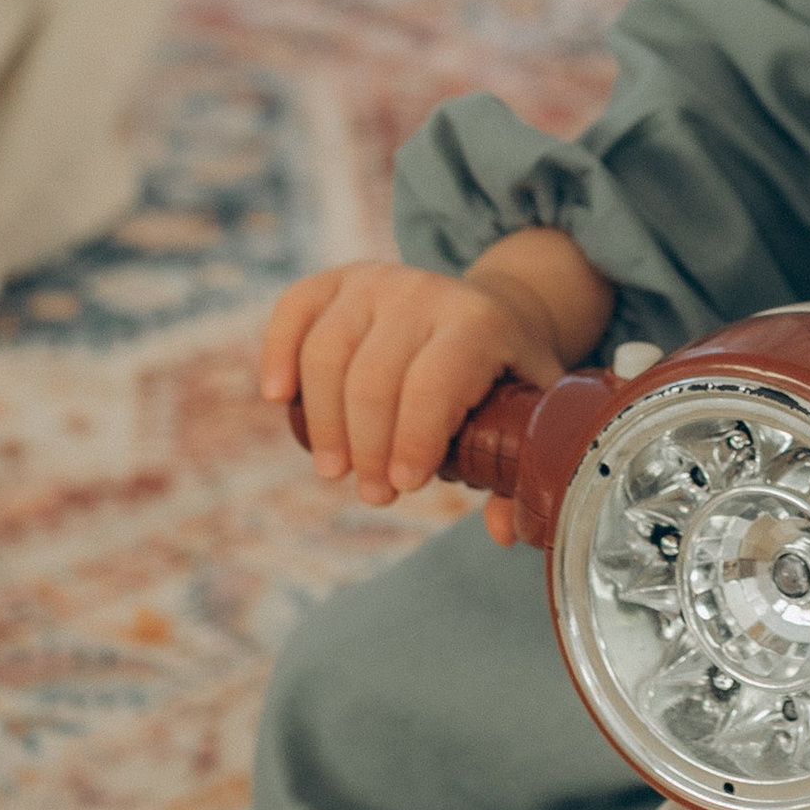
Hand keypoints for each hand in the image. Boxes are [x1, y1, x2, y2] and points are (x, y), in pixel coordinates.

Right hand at [259, 228, 610, 538]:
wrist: (491, 307)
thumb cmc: (506, 374)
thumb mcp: (530, 410)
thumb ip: (518, 468)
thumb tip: (502, 530)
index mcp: (478, 323)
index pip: (433, 385)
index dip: (413, 441)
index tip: (405, 485)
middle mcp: (424, 292)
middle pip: (373, 379)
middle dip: (367, 448)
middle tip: (374, 494)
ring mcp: (376, 280)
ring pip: (326, 353)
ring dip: (324, 423)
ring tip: (334, 470)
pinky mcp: (336, 279)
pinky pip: (293, 310)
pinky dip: (278, 353)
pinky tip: (280, 399)